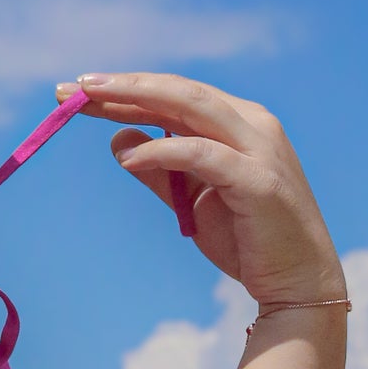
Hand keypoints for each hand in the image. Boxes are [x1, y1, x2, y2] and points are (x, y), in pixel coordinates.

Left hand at [56, 72, 344, 307]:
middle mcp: (251, 123)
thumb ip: (157, 170)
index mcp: (238, 122)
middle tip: (72, 87)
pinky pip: (202, 154)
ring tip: (90, 102)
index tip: (76, 91)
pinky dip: (163, 150)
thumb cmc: (246, 238)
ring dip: (137, 99)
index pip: (174, 95)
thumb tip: (118, 140)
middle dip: (124, 85)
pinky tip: (129, 159)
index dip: (126, 90)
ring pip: (191, 106)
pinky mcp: (258, 180)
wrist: (295, 283)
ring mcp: (259, 148)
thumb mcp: (190, 199)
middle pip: (178, 91)